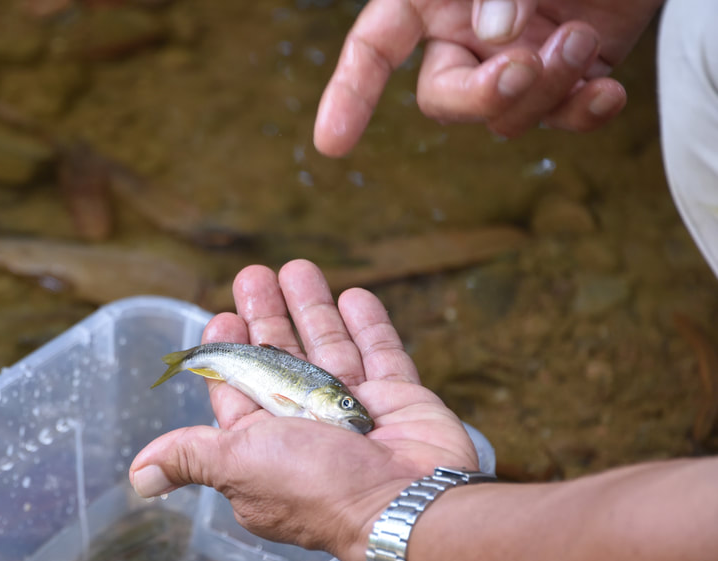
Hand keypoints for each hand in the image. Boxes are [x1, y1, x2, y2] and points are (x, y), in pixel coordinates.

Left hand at [128, 260, 477, 560]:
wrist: (403, 506)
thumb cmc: (315, 486)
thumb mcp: (236, 465)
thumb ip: (190, 457)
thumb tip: (137, 478)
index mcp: (264, 445)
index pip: (239, 389)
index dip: (228, 353)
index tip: (222, 318)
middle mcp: (308, 428)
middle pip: (282, 360)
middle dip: (266, 317)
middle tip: (253, 276)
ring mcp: (355, 413)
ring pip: (329, 349)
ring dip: (312, 308)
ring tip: (297, 267)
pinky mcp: (399, 401)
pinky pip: (381, 355)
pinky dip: (368, 325)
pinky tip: (353, 295)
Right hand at [314, 0, 664, 155]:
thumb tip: (495, 37)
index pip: (373, 48)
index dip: (349, 94)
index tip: (333, 144)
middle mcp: (467, 34)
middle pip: (443, 99)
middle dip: (480, 98)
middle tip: (522, 69)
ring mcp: (519, 58)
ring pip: (506, 116)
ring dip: (546, 89)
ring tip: (580, 36)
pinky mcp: (573, 76)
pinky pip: (565, 119)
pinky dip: (586, 114)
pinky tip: (609, 92)